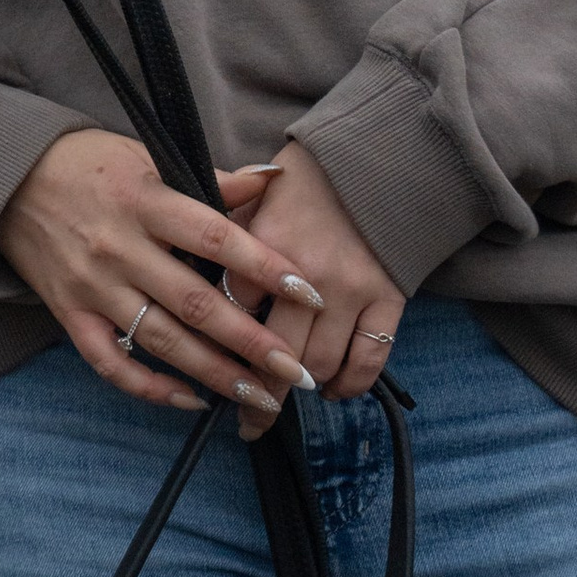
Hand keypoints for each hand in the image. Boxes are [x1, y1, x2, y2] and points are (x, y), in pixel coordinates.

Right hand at [0, 130, 329, 424]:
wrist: (8, 178)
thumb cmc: (88, 162)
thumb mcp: (148, 154)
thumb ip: (211, 178)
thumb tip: (272, 180)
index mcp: (145, 200)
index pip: (214, 236)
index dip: (262, 265)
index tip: (308, 290)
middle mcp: (120, 248)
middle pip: (195, 302)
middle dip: (251, 342)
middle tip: (297, 372)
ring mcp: (93, 287)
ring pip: (161, 341)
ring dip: (214, 374)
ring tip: (259, 398)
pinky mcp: (70, 315)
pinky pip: (111, 364)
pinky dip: (151, 388)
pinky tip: (191, 401)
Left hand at [217, 145, 404, 437]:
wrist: (372, 157)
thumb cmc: (302, 182)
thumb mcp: (252, 201)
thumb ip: (222, 243)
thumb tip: (188, 283)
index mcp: (263, 245)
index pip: (229, 314)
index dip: (216, 350)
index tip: (207, 374)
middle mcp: (306, 274)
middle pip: (274, 354)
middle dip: (258, 396)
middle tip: (249, 420)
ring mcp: (350, 289)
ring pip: (319, 364)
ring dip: (302, 389)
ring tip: (290, 395)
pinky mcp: (388, 297)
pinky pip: (368, 359)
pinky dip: (349, 384)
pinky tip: (333, 389)